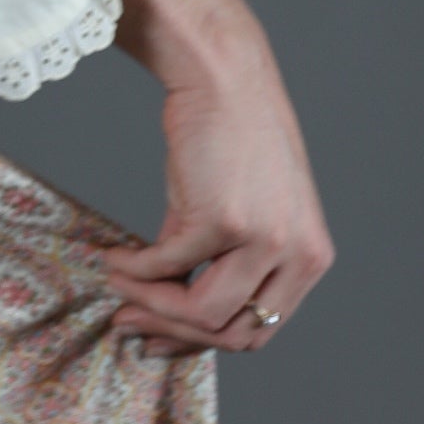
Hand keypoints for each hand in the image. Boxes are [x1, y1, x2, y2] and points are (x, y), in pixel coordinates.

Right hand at [99, 0, 331, 352]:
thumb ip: (226, 267)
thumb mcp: (247, 216)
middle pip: (232, 333)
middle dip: (173, 331)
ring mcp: (263, 239)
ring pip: (202, 313)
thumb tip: (170, 316)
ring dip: (150, 304)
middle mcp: (298, 254)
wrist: (224, 81)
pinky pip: (167, 267)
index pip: (258, 331)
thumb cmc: (229, 142)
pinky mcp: (222, 219)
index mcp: (310, 259)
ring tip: (119, 284)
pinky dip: (133, 269)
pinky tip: (114, 257)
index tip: (157, 336)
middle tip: (128, 319)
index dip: (202, 342)